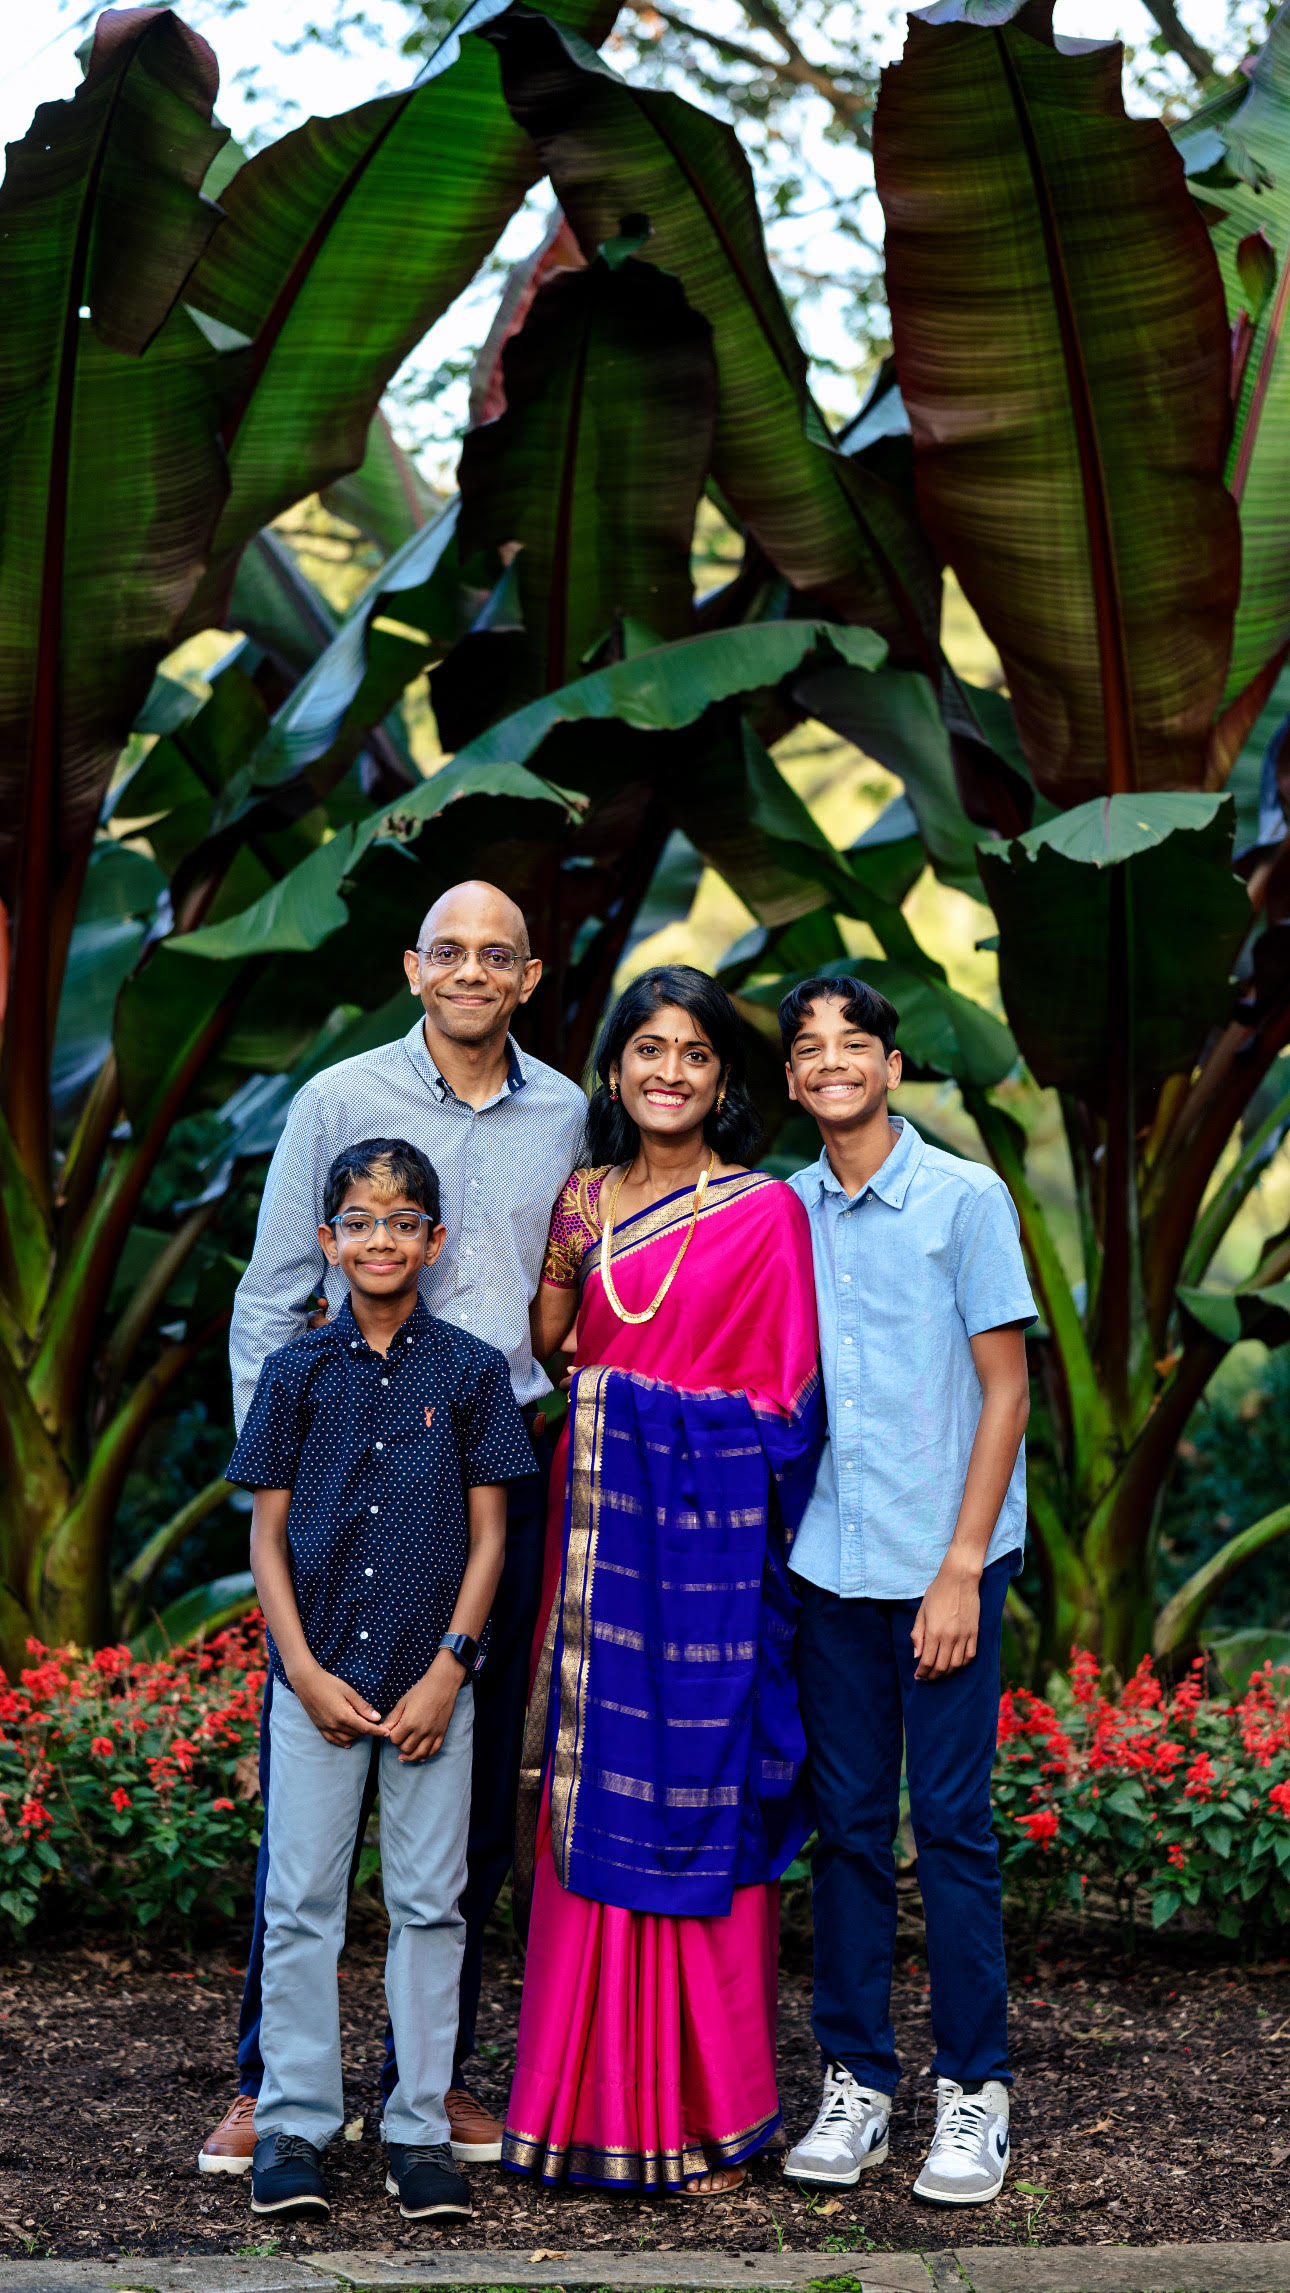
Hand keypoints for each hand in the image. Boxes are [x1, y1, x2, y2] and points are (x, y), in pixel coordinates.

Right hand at [292, 1664, 385, 1745]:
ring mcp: (326, 1727)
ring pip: (346, 1739)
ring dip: (357, 1736)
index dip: (377, 1731)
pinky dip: (342, 1742)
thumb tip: (377, 1718)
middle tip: (376, 1724)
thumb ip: (362, 1706)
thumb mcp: (349, 1692)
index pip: (365, 1728)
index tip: (387, 1732)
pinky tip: (348, 1743)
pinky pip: (333, 1740)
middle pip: (357, 1733)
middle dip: (368, 1731)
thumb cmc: (329, 1683)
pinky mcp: (319, 1727)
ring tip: (363, 1729)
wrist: (306, 1681)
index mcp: (344, 1716)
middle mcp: (335, 1725)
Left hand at [384, 1652, 464, 1763]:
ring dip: (410, 1756)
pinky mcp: (442, 1733)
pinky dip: (426, 1756)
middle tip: (400, 1738)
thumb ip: (393, 1718)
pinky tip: (420, 1756)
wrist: (442, 1684)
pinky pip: (434, 1750)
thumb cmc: (421, 1690)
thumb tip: (383, 1729)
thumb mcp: (403, 1702)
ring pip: (419, 1754)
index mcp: (409, 1722)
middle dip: (400, 1745)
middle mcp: (421, 1730)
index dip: (391, 1736)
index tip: (393, 1731)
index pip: (395, 1739)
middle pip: (406, 1748)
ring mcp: (433, 1733)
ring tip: (404, 1756)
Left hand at [911, 1553, 981, 1681]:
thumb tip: (917, 1655)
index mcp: (934, 1632)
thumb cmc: (937, 1592)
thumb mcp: (922, 1611)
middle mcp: (950, 1637)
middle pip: (941, 1667)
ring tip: (939, 1672)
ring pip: (956, 1665)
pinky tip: (955, 1664)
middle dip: (932, 1676)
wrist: (960, 1579)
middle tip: (927, 1677)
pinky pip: (970, 1656)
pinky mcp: (975, 1633)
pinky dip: (962, 1664)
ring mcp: (964, 1636)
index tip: (918, 1676)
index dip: (922, 1673)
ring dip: (947, 1672)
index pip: (927, 1661)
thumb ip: (917, 1634)